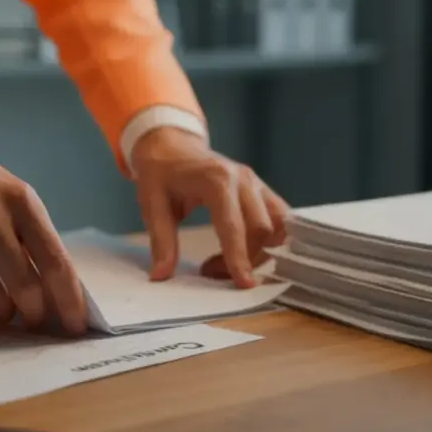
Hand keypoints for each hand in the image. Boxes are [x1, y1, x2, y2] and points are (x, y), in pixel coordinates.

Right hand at [0, 115, 87, 333]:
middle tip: (33, 321)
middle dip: (34, 313)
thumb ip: (31, 235)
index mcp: (21, 202)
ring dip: (1, 314)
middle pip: (25, 285)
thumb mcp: (10, 194)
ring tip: (1, 313)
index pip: (55, 260)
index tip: (76, 326)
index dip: (69, 299)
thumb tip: (55, 289)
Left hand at [130, 127, 289, 287]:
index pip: (234, 225)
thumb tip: (161, 275)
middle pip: (261, 229)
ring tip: (227, 263)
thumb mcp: (151, 204)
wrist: (171, 146)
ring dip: (260, 252)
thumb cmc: (160, 174)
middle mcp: (243, 179)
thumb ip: (160, 240)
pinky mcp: (262, 190)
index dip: (239, 257)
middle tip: (211, 272)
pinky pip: (280, 219)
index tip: (243, 284)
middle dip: (244, 259)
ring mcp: (256, 183)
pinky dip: (268, 240)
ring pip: (278, 225)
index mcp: (216, 180)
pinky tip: (243, 250)